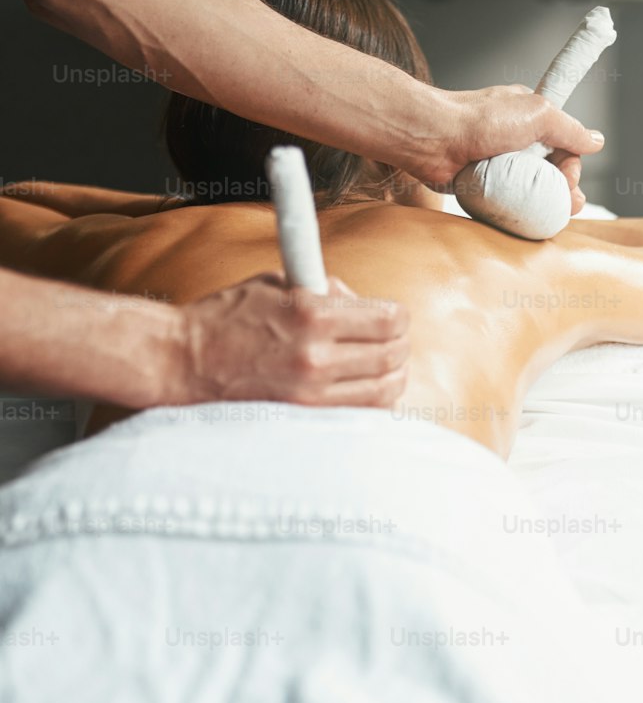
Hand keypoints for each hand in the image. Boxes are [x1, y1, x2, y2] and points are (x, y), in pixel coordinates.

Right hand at [177, 273, 408, 406]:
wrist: (183, 360)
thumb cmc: (226, 317)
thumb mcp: (276, 285)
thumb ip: (326, 292)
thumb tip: (364, 303)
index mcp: (311, 313)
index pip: (388, 319)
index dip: (398, 317)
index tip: (393, 318)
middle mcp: (315, 355)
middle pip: (393, 356)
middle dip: (399, 346)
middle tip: (392, 342)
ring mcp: (310, 392)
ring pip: (384, 390)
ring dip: (392, 376)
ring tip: (383, 368)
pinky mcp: (302, 417)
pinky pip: (359, 413)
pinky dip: (372, 401)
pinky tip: (365, 390)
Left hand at [415, 86, 603, 214]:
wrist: (433, 140)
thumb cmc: (479, 120)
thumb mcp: (537, 115)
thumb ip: (569, 130)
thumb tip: (597, 141)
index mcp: (530, 119)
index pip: (565, 146)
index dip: (572, 166)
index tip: (569, 179)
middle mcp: (516, 141)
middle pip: (551, 171)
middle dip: (564, 190)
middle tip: (569, 205)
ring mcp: (500, 164)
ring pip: (532, 190)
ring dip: (545, 204)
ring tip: (553, 217)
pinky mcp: (484, 185)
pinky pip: (509, 202)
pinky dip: (519, 212)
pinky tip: (526, 220)